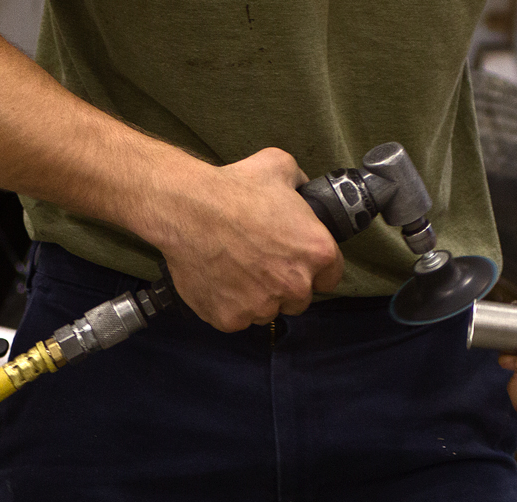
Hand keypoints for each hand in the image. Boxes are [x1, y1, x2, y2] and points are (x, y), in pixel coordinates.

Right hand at [148, 148, 342, 331]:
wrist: (186, 209)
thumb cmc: (233, 188)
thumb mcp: (280, 167)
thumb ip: (301, 182)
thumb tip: (303, 188)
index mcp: (317, 253)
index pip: (330, 276)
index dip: (314, 269)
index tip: (297, 260)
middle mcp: (295, 286)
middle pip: (299, 298)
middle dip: (284, 285)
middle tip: (261, 262)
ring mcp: (262, 307)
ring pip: (266, 311)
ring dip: (256, 297)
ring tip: (235, 269)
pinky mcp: (230, 319)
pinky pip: (234, 318)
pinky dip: (227, 304)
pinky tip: (217, 279)